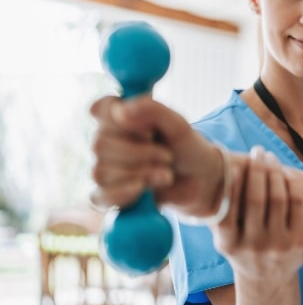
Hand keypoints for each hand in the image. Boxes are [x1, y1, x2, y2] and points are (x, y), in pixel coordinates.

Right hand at [89, 95, 222, 217]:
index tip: (147, 126)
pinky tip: (143, 190)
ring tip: (166, 174)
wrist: (201, 181)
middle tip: (168, 155)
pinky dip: (123, 193)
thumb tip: (120, 110)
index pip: (101, 108)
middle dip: (139, 152)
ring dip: (140, 173)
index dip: (119, 117)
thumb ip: (153, 111)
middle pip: (100, 143)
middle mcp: (108, 140)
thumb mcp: (179, 126)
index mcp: (122, 117)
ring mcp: (105, 168)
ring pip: (101, 171)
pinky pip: (100, 196)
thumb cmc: (187, 149)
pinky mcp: (108, 194)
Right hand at [212, 146, 302, 283]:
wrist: (268, 281)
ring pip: (279, 199)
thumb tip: (206, 176)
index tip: (235, 164)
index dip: (232, 185)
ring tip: (270, 157)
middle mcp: (254, 247)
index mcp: (229, 244)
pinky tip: (285, 174)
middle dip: (257, 170)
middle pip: (257, 199)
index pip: (229, 209)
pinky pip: (297, 205)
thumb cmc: (242, 250)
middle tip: (257, 152)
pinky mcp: (300, 243)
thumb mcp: (225, 239)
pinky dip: (292, 186)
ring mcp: (279, 246)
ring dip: (275, 172)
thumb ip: (220, 213)